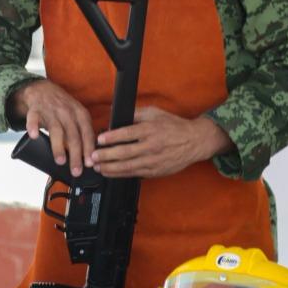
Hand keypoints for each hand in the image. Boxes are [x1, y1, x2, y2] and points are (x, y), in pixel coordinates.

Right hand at [9, 79, 95, 176]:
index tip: (89, 163)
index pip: (87, 133)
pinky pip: (34, 118)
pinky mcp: (36, 109)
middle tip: (76, 170)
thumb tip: (88, 158)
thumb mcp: (77, 116)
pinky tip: (35, 135)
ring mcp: (51, 110)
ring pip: (56, 129)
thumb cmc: (63, 107)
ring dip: (58, 146)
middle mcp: (67, 112)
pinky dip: (33, 126)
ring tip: (60, 160)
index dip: (88, 149)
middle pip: (73, 135)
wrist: (43, 89)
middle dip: (75, 154)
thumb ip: (81, 133)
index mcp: (80, 114)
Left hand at [91, 107, 233, 178]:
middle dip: (106, 156)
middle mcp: (152, 146)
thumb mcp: (155, 113)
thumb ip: (135, 113)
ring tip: (98, 167)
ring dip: (110, 168)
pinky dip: (121, 174)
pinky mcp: (156, 171)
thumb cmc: (173, 126)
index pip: (128, 133)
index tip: (99, 139)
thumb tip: (115, 113)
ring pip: (128, 167)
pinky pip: (135, 174)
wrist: (194, 141)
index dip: (112, 137)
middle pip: (125, 152)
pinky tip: (111, 173)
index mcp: (151, 129)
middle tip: (93, 157)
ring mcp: (154, 161)